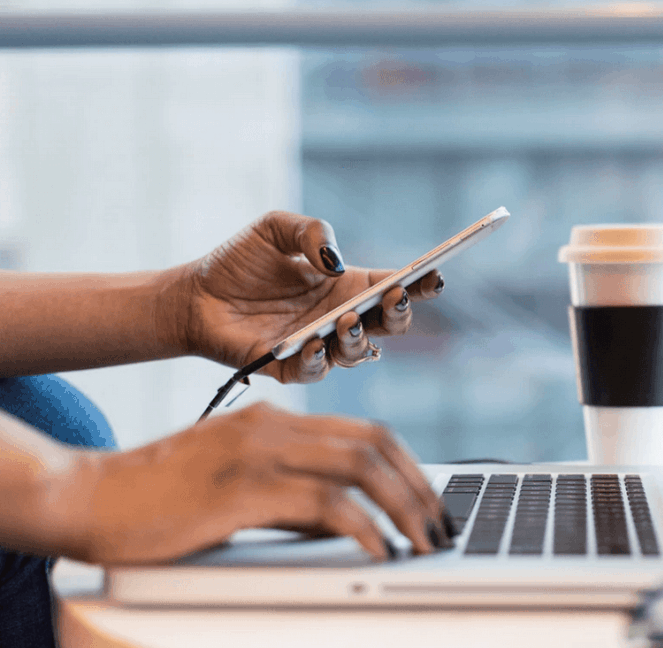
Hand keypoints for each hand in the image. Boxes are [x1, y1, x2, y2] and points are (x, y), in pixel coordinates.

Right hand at [68, 403, 451, 564]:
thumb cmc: (159, 498)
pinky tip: (378, 550)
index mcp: (274, 420)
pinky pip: (324, 503)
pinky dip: (363, 528)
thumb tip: (347, 522)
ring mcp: (258, 452)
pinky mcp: (242, 488)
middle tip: (440, 526)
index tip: (430, 502)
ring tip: (423, 543)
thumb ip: (291, 493)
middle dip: (419, 487)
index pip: (365, 432)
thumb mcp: (237, 484)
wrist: (89, 497)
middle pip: (374, 444)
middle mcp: (273, 426)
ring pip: (360, 467)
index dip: (409, 466)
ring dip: (404, 508)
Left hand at [173, 211, 444, 382]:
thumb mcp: (275, 228)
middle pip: (389, 325)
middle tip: (394, 297)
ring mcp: (319, 346)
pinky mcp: (289, 368)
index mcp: (347, 286)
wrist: (194, 295)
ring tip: (347, 320)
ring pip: (359, 353)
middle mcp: (340, 318)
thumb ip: (310, 232)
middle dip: (399, 314)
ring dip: (359, 338)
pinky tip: (313, 342)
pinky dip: (319, 359)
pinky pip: (315, 371)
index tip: (434, 275)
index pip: (394, 287)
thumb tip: (335, 261)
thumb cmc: (239, 262)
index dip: (419, 284)